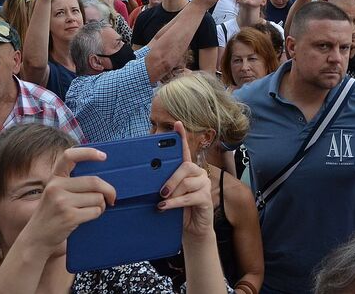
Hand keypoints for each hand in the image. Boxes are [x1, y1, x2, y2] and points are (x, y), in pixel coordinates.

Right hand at [21, 147, 116, 254]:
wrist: (36, 239)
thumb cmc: (52, 214)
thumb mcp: (55, 193)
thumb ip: (71, 183)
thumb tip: (103, 180)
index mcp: (54, 178)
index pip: (69, 156)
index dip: (88, 152)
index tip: (103, 156)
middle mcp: (56, 187)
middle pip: (94, 181)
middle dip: (109, 190)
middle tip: (112, 197)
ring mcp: (61, 202)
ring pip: (97, 198)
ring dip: (101, 205)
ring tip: (90, 210)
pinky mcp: (69, 216)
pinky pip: (96, 211)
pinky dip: (97, 214)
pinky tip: (86, 218)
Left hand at [158, 122, 214, 241]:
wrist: (191, 231)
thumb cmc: (177, 211)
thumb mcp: (168, 195)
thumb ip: (163, 184)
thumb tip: (148, 179)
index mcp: (187, 170)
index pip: (185, 150)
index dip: (182, 136)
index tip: (177, 124)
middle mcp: (198, 174)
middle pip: (185, 166)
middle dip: (171, 178)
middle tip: (160, 192)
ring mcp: (204, 185)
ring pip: (187, 182)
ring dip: (172, 193)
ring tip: (161, 203)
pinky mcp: (206, 198)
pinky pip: (189, 196)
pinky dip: (175, 203)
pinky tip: (165, 207)